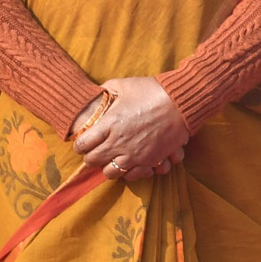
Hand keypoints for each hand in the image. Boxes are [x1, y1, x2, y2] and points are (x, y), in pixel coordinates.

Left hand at [74, 77, 190, 180]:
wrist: (181, 103)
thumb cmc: (151, 91)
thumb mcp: (123, 85)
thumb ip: (106, 90)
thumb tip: (98, 94)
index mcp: (109, 124)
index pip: (82, 144)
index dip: (79, 144)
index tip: (83, 141)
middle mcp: (118, 143)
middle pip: (92, 161)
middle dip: (91, 157)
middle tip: (96, 150)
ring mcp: (134, 155)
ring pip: (110, 173)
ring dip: (108, 167)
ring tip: (113, 158)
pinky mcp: (150, 161)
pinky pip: (132, 176)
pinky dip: (129, 172)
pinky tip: (130, 163)